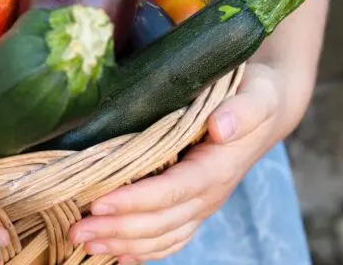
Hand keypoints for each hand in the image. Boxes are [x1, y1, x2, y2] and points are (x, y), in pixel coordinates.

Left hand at [68, 63, 311, 262]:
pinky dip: (142, 251)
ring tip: (83, 243)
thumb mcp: (256, 94)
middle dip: (117, 228)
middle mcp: (209, 195)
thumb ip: (242, 110)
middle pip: (160, 222)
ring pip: (161, 236)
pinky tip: (115, 255)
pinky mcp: (193, 207)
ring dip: (122, 243)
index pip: (173, 191)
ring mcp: (201, 205)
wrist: (267, 112)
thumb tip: (220, 127)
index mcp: (218, 169)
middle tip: (76, 230)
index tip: (98, 202)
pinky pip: (169, 238)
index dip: (136, 201)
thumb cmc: (255, 96)